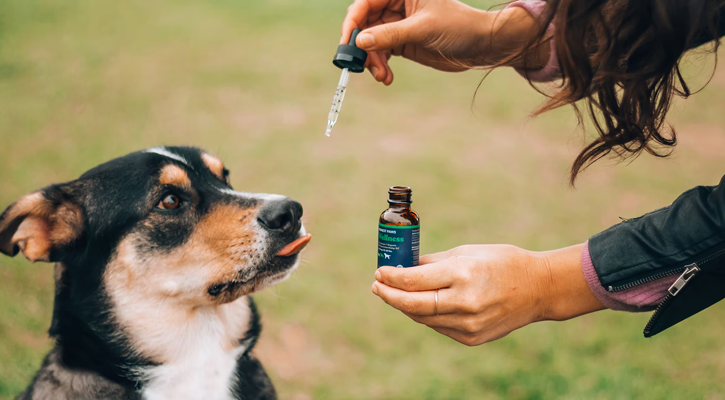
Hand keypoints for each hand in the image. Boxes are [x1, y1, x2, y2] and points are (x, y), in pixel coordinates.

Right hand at [341, 0, 549, 84]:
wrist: (480, 45)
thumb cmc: (458, 26)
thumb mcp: (422, 29)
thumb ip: (390, 34)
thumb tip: (361, 41)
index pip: (366, 4)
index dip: (353, 23)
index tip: (348, 44)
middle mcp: (395, 6)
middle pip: (364, 24)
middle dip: (362, 47)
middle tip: (361, 66)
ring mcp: (397, 25)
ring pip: (371, 42)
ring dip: (372, 61)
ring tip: (382, 76)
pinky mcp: (402, 43)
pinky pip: (381, 54)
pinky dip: (380, 66)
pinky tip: (387, 77)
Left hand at [372, 244, 604, 345]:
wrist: (539, 289)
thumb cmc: (502, 262)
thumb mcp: (467, 251)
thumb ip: (433, 262)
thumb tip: (404, 266)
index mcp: (463, 274)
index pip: (414, 281)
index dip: (392, 278)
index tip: (379, 272)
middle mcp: (464, 302)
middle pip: (413, 305)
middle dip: (390, 296)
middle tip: (377, 286)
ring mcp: (469, 324)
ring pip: (423, 318)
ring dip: (405, 306)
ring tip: (394, 294)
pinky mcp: (472, 338)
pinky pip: (439, 326)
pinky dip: (426, 315)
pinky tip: (419, 304)